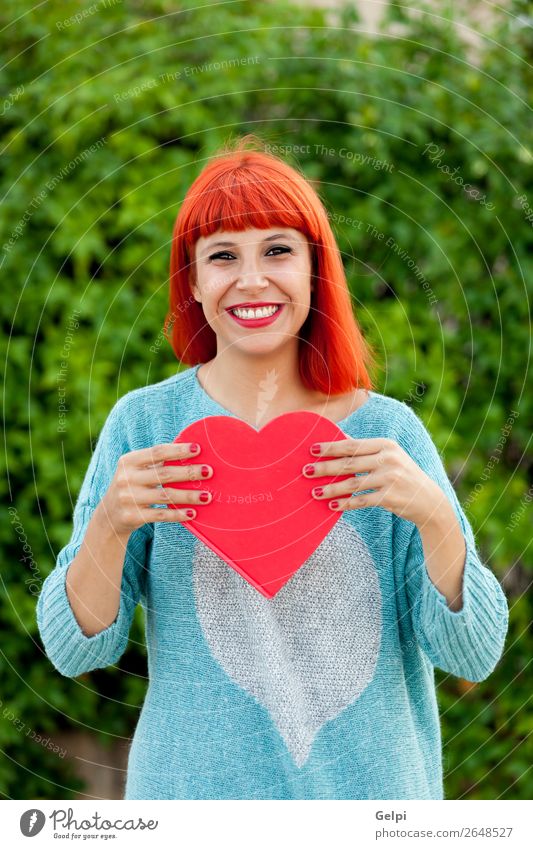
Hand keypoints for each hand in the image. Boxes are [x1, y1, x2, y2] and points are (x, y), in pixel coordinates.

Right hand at [99, 441, 213, 535]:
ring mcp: (129, 498)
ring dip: (189, 496)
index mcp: (128, 461)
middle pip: (165, 474)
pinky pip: (161, 514)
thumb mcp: (136, 470)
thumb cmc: (131, 486)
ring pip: (166, 496)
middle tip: (209, 471)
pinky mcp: (133, 516)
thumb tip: (190, 451)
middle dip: (189, 472)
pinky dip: (178, 514)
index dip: (178, 450)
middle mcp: (126, 478)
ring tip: (207, 496)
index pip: (157, 452)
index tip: (198, 449)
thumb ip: (156, 461)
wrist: (109, 515)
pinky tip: (193, 513)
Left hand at [301, 437, 445, 527]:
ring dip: (331, 489)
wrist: (428, 500)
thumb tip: (339, 438)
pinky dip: (345, 504)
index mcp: (386, 445)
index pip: (352, 445)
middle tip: (306, 471)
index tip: (312, 449)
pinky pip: (362, 500)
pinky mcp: (390, 497)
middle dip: (325, 467)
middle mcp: (389, 459)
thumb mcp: (390, 456)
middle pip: (349, 463)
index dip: (330, 447)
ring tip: (313, 492)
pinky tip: (332, 506)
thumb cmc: (402, 475)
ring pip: (353, 483)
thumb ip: (366, 449)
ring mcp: (390, 478)